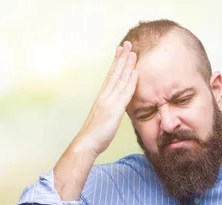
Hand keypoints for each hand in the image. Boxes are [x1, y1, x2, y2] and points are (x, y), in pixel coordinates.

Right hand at [76, 41, 137, 155]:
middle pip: (114, 73)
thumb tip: (117, 108)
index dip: (116, 63)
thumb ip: (110, 110)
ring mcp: (109, 101)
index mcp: (102, 97)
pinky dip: (130, 82)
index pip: (110, 76)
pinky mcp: (114, 110)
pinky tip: (135, 72)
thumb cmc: (95, 135)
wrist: (86, 143)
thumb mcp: (104, 119)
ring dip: (127, 65)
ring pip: (120, 79)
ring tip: (133, 52)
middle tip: (127, 43)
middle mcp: (105, 96)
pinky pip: (124, 93)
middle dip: (121, 57)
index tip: (120, 51)